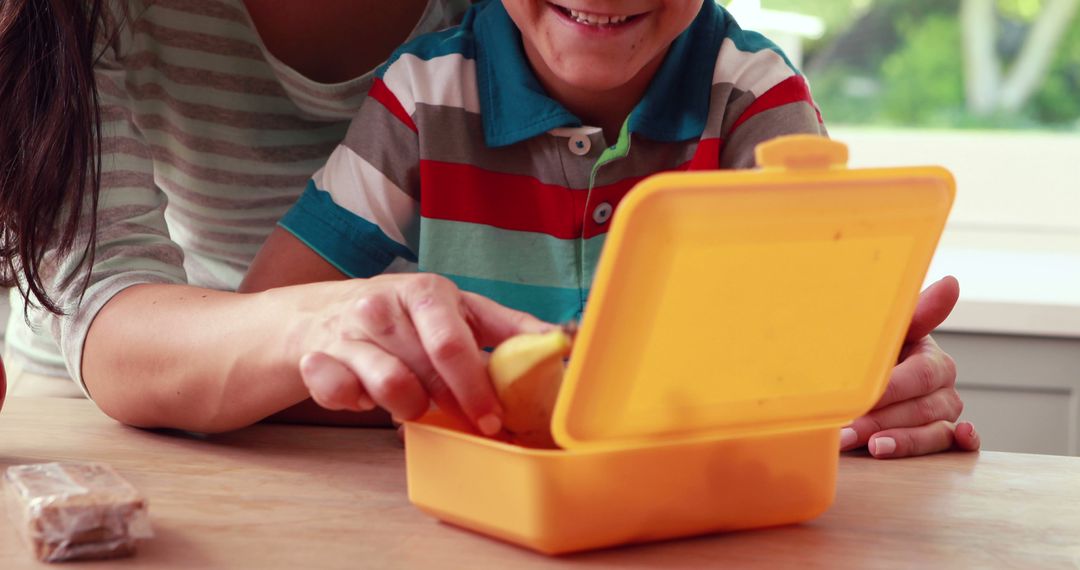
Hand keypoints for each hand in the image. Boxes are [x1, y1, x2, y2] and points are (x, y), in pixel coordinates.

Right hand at [294, 274, 551, 435]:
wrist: (323, 313)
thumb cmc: (407, 316)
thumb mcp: (459, 312)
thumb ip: (508, 329)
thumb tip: (564, 339)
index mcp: (426, 292)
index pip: (453, 345)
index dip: (477, 388)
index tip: (495, 419)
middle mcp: (383, 306)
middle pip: (426, 373)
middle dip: (453, 405)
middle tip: (468, 422)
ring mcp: (349, 333)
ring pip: (389, 389)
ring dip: (409, 408)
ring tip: (415, 403)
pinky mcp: (319, 359)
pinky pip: (340, 395)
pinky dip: (358, 404)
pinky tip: (366, 396)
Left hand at [840, 276, 980, 457]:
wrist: (865, 380)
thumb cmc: (876, 355)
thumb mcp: (888, 334)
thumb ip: (917, 312)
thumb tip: (952, 282)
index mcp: (931, 359)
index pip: (918, 375)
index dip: (892, 389)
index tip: (866, 397)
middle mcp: (943, 387)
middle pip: (922, 407)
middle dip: (883, 420)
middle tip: (849, 431)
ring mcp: (946, 415)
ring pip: (934, 432)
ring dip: (902, 442)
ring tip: (872, 448)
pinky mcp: (944, 438)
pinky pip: (959, 446)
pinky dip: (961, 444)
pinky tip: (955, 442)